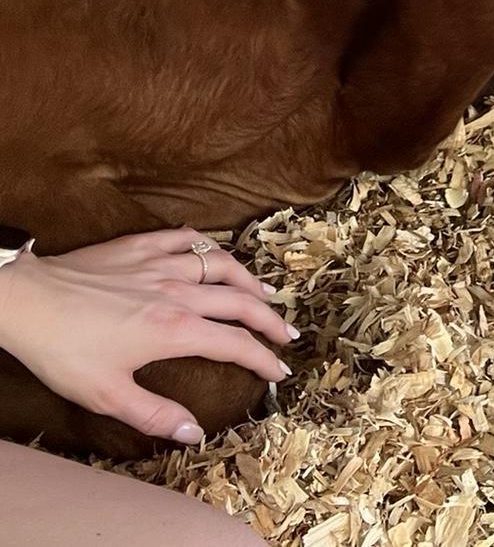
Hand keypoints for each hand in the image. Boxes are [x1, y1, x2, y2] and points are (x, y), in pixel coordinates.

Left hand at [0, 228, 295, 443]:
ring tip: (263, 292)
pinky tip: (212, 253)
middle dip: (270, 319)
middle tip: (287, 333)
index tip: (279, 372)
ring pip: (221, 264)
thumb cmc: (63, 351)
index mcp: (175, 329)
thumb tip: (195, 433)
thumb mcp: (106, 395)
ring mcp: (162, 264)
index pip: (235, 344)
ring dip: (248, 280)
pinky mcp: (141, 246)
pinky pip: (186, 239)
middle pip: (240, 302)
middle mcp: (179, 292)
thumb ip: (154, 413)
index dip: (262, 359)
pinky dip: (207, 246)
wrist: (27, 302)